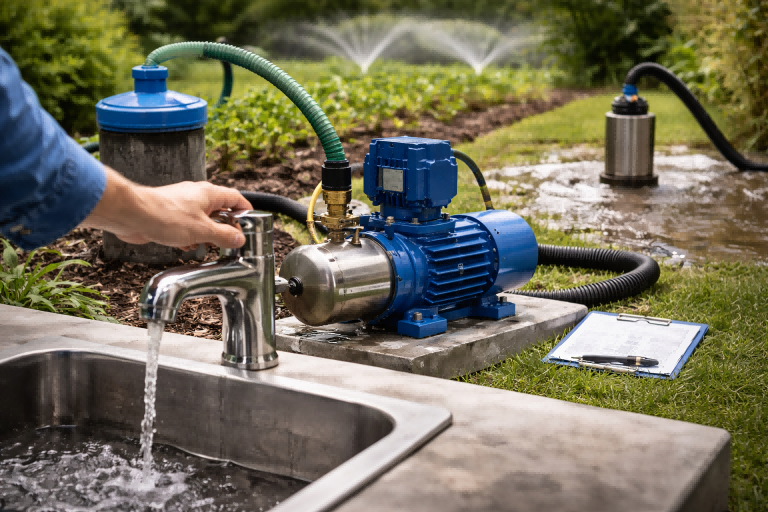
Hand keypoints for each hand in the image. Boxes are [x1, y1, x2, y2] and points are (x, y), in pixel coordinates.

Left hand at [80, 167, 252, 248]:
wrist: (132, 215)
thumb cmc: (164, 216)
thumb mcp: (202, 231)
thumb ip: (224, 235)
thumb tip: (239, 238)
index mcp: (209, 194)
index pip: (236, 198)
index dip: (246, 211)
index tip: (252, 223)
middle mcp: (197, 196)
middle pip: (220, 210)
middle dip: (225, 227)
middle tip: (230, 241)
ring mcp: (182, 205)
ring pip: (203, 219)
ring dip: (206, 234)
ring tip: (208, 246)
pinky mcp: (170, 215)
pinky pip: (187, 225)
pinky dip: (190, 236)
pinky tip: (187, 246)